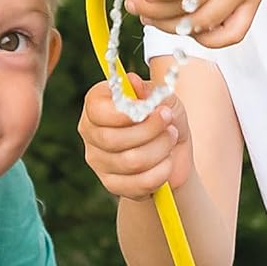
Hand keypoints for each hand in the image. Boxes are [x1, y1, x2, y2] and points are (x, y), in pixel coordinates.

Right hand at [79, 73, 193, 199]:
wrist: (175, 150)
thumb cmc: (165, 118)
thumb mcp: (163, 98)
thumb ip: (148, 90)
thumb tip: (132, 81)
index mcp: (96, 104)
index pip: (98, 112)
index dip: (127, 114)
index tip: (158, 110)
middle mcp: (91, 132)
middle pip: (112, 139)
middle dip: (150, 131)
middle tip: (170, 122)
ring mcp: (98, 161)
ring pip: (129, 162)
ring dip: (160, 149)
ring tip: (171, 139)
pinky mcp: (112, 184)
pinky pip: (137, 184)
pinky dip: (160, 172)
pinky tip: (167, 162)